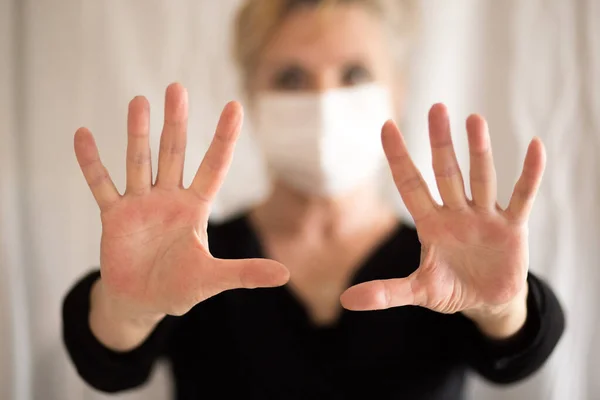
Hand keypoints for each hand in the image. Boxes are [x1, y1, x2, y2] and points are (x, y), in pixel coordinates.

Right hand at [75, 83, 288, 322]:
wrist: (141, 302)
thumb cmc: (179, 288)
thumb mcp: (213, 279)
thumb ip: (244, 274)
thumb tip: (286, 275)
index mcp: (195, 208)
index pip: (213, 167)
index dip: (224, 138)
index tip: (234, 106)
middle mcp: (169, 198)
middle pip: (173, 153)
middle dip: (175, 123)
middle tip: (177, 88)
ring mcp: (140, 204)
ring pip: (139, 162)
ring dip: (137, 133)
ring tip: (139, 101)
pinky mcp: (114, 216)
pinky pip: (100, 184)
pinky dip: (91, 162)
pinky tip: (82, 134)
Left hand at [341, 104, 543, 325]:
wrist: (487, 302)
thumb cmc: (450, 289)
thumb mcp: (418, 291)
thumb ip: (386, 292)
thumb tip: (346, 300)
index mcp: (430, 224)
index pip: (410, 184)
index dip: (398, 157)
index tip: (386, 126)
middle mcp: (456, 213)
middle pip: (446, 172)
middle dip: (441, 143)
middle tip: (437, 107)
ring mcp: (484, 217)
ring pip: (481, 178)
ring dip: (479, 151)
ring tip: (474, 120)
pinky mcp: (512, 227)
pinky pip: (522, 196)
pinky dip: (529, 174)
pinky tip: (534, 147)